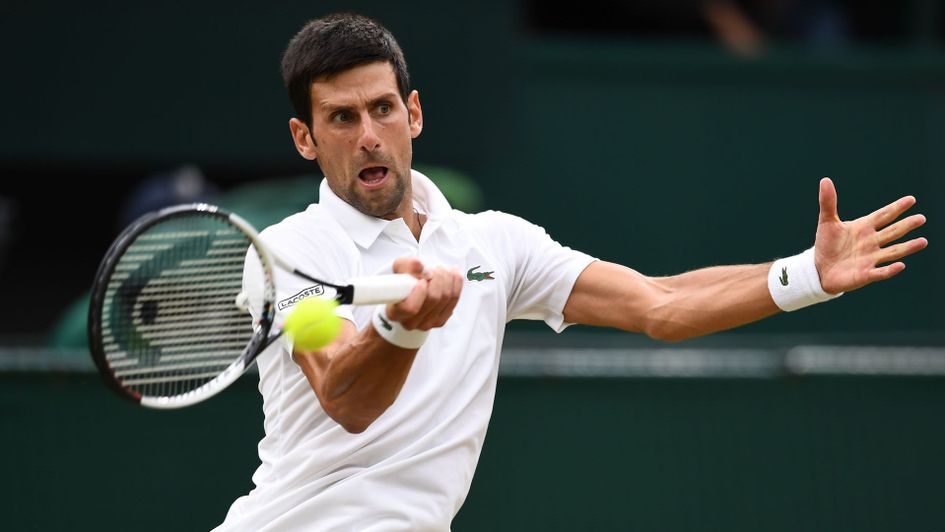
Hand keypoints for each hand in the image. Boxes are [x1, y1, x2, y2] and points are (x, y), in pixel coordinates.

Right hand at [386, 257, 462, 330]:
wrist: (411, 291)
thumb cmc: (402, 282)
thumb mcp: (400, 268)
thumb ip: (407, 265)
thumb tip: (420, 267)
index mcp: (396, 313)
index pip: (410, 307)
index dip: (420, 292)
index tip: (422, 280)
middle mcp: (410, 322)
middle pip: (433, 299)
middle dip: (437, 278)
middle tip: (433, 269)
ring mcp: (427, 324)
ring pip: (445, 298)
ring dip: (447, 278)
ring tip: (440, 269)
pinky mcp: (441, 320)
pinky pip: (454, 299)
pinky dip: (456, 282)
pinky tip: (452, 274)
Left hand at [814, 177, 927, 293]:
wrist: (819, 269)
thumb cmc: (826, 244)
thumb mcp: (827, 222)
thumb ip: (828, 202)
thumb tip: (825, 180)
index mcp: (864, 227)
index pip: (884, 215)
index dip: (896, 208)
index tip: (911, 199)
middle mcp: (871, 242)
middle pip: (893, 232)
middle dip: (906, 225)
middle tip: (921, 218)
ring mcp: (871, 258)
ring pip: (893, 252)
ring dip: (907, 247)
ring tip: (923, 241)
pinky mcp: (865, 275)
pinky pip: (880, 272)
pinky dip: (890, 270)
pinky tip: (901, 265)